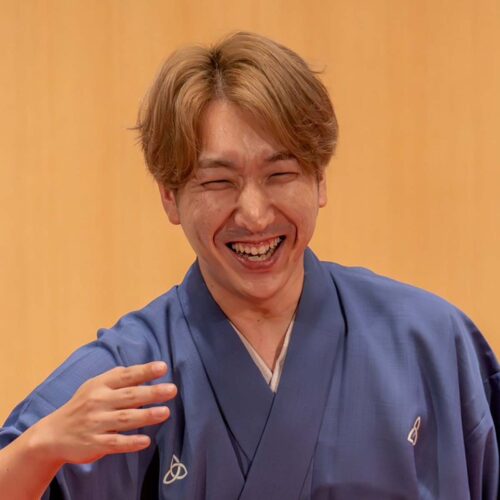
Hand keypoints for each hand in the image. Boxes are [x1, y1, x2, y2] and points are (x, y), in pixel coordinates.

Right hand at [31, 361, 175, 464]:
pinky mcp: (94, 443)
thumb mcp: (94, 386)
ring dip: (146, 416)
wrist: (52, 435)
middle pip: (129, 396)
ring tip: (165, 412)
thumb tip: (143, 369)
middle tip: (172, 390)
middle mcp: (98, 402)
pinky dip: (130, 442)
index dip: (144, 371)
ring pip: (124, 419)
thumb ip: (117, 377)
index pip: (126, 376)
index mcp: (100, 385)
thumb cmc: (82, 406)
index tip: (163, 367)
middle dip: (152, 392)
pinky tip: (146, 441)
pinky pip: (114, 443)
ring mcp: (96, 423)